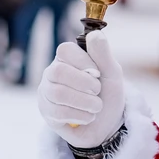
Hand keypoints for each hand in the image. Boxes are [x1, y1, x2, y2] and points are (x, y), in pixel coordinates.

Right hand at [38, 31, 124, 148]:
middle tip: (97, 90)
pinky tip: (87, 116)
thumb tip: (94, 34)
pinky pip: (59, 113)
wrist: (107, 124)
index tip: (98, 73)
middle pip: (58, 72)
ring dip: (85, 102)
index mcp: (68, 58)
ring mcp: (47, 93)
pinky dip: (81, 115)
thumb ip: (103, 54)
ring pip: (58, 93)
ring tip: (96, 106)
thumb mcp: (112, 73)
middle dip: (84, 83)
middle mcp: (53, 73)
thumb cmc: (108, 94)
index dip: (82, 61)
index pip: (65, 50)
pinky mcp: (47, 113)